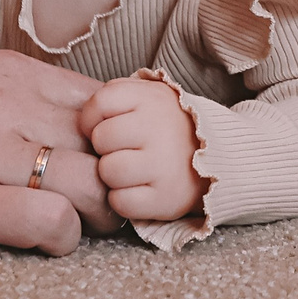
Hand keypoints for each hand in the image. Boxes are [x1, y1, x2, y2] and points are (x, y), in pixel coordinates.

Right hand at [0, 49, 119, 253]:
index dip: (120, 139)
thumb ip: (13, 94)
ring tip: (74, 224)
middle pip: (109, 143)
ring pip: (93, 182)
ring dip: (98, 212)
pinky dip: (61, 238)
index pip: (107, 99)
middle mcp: (3, 102)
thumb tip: (73, 119)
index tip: (110, 163)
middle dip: (118, 178)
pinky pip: (50, 220)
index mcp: (6, 70)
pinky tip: (41, 241)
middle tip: (102, 203)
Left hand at [79, 76, 205, 222]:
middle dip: (105, 147)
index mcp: (152, 98)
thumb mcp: (149, 97)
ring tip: (130, 170)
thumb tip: (80, 119)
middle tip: (122, 150)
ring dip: (111, 175)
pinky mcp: (165, 198)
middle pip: (101, 139)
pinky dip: (123, 199)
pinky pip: (120, 202)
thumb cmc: (168, 127)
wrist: (218, 159)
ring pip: (107, 171)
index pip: (100, 103)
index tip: (103, 126)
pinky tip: (137, 189)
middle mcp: (159, 128)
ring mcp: (164, 165)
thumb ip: (115, 96)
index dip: (92, 118)